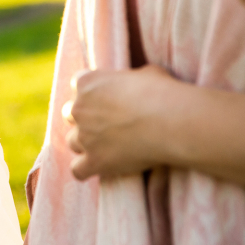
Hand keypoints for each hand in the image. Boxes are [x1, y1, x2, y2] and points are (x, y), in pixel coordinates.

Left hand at [63, 65, 174, 179]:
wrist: (174, 122)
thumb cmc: (163, 93)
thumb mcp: (146, 73)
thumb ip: (129, 78)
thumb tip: (136, 82)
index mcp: (87, 83)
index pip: (78, 85)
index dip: (93, 93)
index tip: (107, 99)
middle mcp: (79, 108)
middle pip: (70, 114)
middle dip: (85, 118)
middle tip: (107, 124)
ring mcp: (84, 136)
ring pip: (73, 142)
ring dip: (86, 144)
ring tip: (109, 147)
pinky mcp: (94, 161)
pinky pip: (77, 170)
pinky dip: (86, 170)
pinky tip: (99, 168)